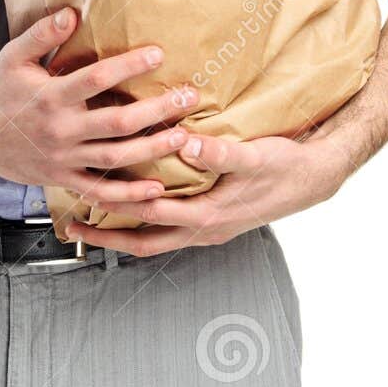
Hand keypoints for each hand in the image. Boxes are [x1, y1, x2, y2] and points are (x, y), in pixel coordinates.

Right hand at [0, 6, 198, 212]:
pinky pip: (100, 192)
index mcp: (50, 96)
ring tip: (184, 136)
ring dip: (153, 149)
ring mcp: (62, 159)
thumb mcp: (13, 56)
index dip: (129, 65)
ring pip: (115, 158)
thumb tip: (72, 12)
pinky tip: (157, 188)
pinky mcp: (62, 180)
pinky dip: (129, 195)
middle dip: (157, 110)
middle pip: (117, 122)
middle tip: (188, 97)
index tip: (159, 53)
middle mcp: (60, 130)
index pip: (96, 79)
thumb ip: (42, 34)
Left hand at [65, 129, 351, 256]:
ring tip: (92, 223)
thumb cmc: (285, 166)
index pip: (150, 214)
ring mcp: (208, 229)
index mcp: (208, 216)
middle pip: (144, 242)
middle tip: (73, 225)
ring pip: (155, 240)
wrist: (314, 178)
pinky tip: (134, 210)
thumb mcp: (255, 155)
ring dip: (123, 233)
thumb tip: (188, 145)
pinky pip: (169, 230)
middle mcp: (204, 229)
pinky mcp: (212, 221)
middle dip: (107, 236)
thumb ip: (221, 152)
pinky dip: (146, 224)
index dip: (117, 206)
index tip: (87, 196)